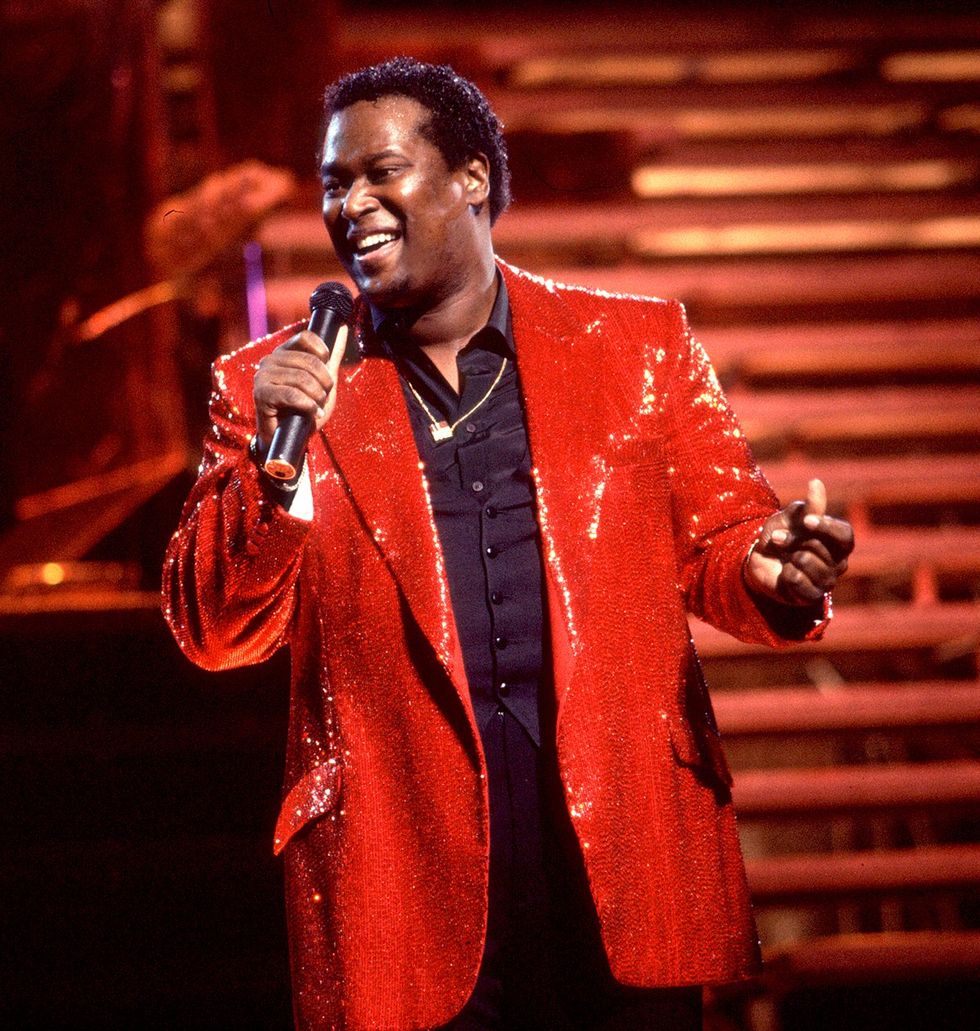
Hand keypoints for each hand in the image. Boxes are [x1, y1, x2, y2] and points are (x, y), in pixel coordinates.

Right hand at [253, 326, 348, 448]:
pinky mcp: (261, 394)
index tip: (327, 370)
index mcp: (284, 353)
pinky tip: (312, 413)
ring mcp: (263, 376)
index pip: (305, 337)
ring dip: (317, 397)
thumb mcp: (324, 381)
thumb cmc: (305, 409)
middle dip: (324, 382)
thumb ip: (332, 356)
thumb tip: (342, 327)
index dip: (322, 352)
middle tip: (323, 397)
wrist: (291, 438)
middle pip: (307, 360)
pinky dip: (308, 406)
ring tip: (316, 407)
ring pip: (302, 379)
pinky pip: (292, 394)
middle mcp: (270, 361)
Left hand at [744, 479, 853, 605]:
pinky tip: (784, 573)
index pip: (844, 535)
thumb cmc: (781, 536)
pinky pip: (797, 581)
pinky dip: (785, 573)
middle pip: (820, 546)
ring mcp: (825, 582)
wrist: (759, 562)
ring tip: (783, 556)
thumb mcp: (790, 518)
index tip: (807, 521)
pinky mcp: (810, 597)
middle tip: (778, 538)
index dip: (826, 527)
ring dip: (788, 555)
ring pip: (807, 563)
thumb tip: (816, 482)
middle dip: (794, 539)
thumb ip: (807, 506)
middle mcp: (838, 563)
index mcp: (838, 542)